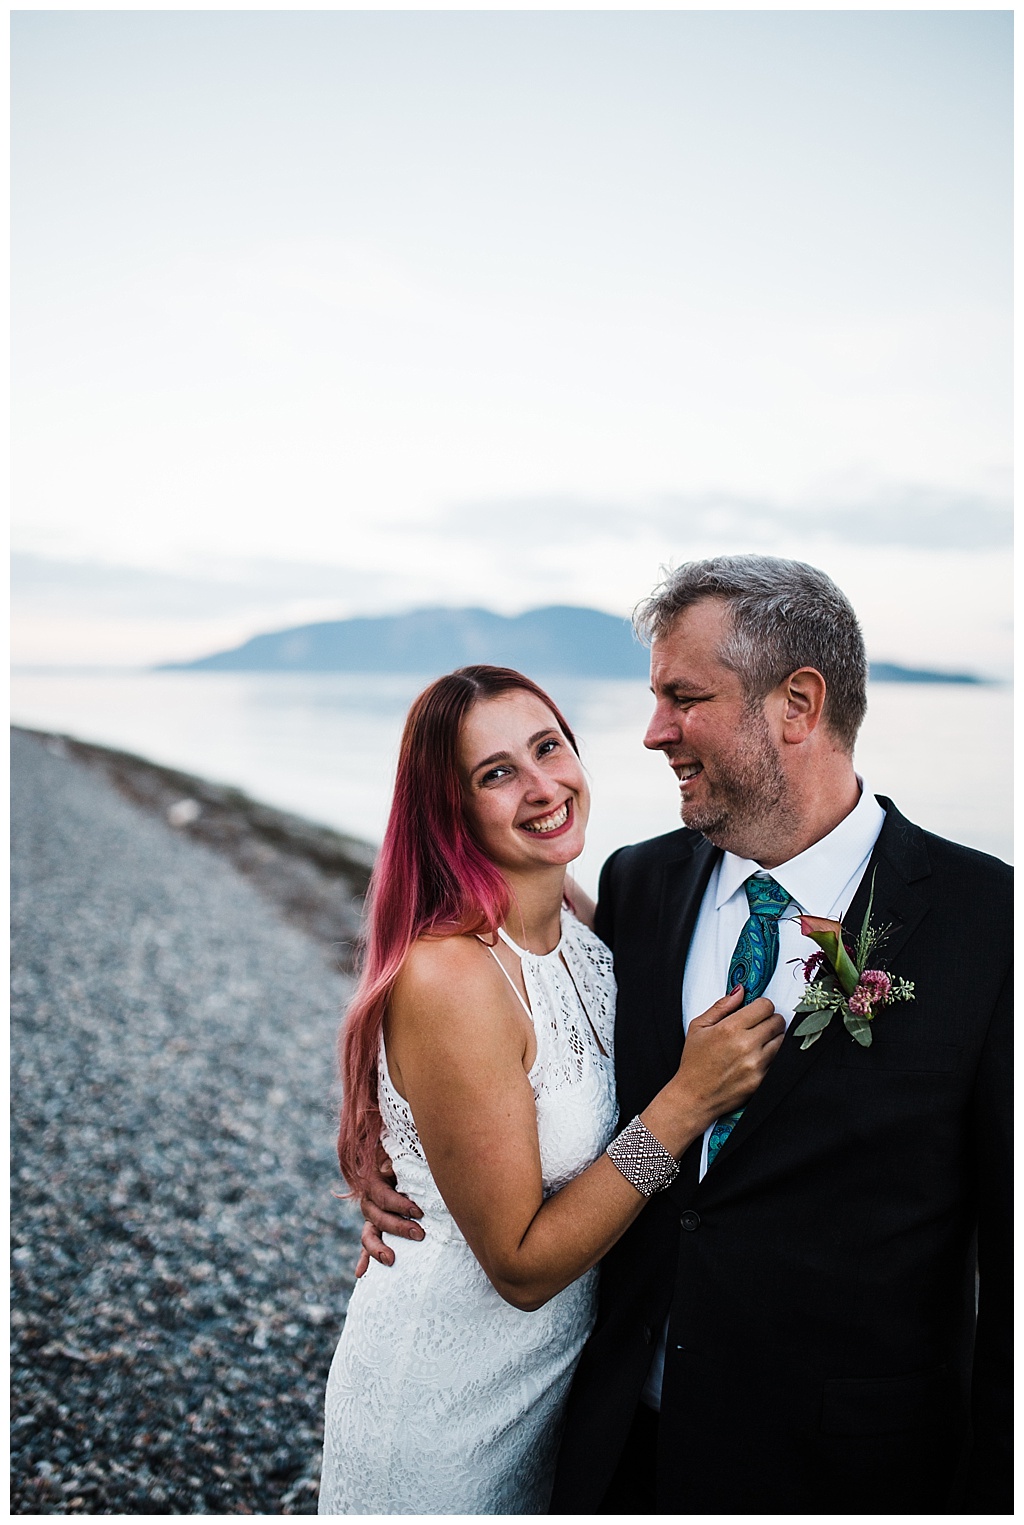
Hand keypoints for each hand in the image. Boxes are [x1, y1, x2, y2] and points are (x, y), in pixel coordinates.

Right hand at [353, 1143, 423, 1276]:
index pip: (383, 1196)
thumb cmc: (406, 1162)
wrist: (397, 1167)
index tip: (418, 1212)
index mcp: (374, 1182)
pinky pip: (366, 1247)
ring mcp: (370, 1218)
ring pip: (368, 1235)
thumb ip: (397, 1161)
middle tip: (419, 1234)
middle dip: (398, 1228)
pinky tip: (361, 1273)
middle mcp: (369, 1201)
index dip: (399, 1205)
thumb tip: (393, 1166)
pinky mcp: (373, 1230)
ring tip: (390, 1259)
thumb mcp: (401, 1159)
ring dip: (377, 1249)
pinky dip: (364, 1260)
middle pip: (377, 1217)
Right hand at [675, 986, 784, 1126]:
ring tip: (758, 1042)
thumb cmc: (694, 1062)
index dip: (762, 1005)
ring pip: (782, 1041)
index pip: (765, 1006)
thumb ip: (722, 1006)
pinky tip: (758, 1058)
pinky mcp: (762, 1080)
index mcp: (730, 1028)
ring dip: (774, 1038)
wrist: (694, 1097)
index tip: (756, 1010)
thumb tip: (740, 990)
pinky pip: (778, 1062)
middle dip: (770, 1020)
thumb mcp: (699, 1027)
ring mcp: (756, 1064)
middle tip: (759, 1025)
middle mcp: (746, 1045)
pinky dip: (772, 1057)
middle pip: (777, 1021)